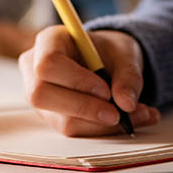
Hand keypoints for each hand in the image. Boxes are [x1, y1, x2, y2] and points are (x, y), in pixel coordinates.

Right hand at [18, 25, 159, 135]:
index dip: (75, 81)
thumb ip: (128, 76)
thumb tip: (126, 104)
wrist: (108, 61)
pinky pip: (74, 130)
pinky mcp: (53, 117)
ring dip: (102, 125)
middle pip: (41, 95)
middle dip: (84, 109)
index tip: (106, 91)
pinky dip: (103, 129)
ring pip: (62, 120)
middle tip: (118, 113)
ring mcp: (41, 97)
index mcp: (49, 41)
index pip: (48, 64)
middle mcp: (35, 69)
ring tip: (137, 115)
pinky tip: (130, 120)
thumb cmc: (109, 51)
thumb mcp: (124, 54)